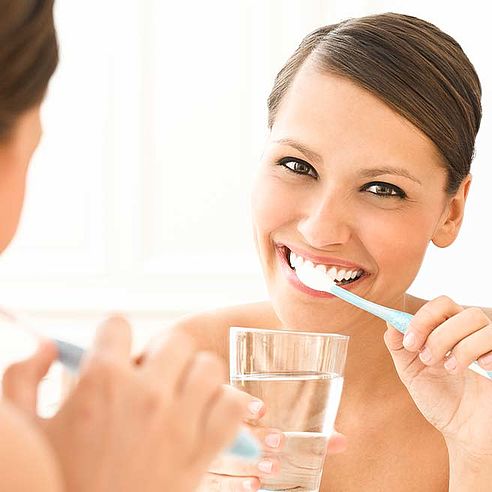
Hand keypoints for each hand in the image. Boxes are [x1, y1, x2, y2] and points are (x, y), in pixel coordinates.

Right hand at [3, 317, 247, 491]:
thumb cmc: (54, 481)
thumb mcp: (23, 431)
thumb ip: (22, 378)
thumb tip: (47, 345)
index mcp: (101, 382)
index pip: (119, 325)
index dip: (113, 336)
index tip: (114, 351)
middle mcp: (145, 394)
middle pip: (175, 341)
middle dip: (162, 353)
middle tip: (151, 375)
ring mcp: (178, 422)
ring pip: (209, 367)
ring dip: (196, 376)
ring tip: (181, 393)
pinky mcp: (202, 451)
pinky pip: (233, 405)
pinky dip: (226, 404)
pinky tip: (207, 413)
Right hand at [198, 397, 346, 490]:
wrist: (227, 442)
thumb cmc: (257, 428)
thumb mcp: (276, 421)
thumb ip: (306, 430)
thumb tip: (340, 441)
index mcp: (225, 399)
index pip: (226, 393)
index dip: (241, 401)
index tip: (263, 409)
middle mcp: (211, 422)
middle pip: (226, 427)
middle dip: (253, 437)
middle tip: (279, 442)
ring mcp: (206, 449)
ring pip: (221, 456)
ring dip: (247, 464)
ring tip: (273, 468)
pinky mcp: (205, 472)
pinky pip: (215, 480)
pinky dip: (234, 484)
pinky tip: (253, 486)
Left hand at [384, 296, 491, 456]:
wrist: (464, 431)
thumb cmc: (439, 399)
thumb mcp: (411, 372)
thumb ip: (399, 347)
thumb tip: (390, 322)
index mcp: (446, 331)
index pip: (440, 305)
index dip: (423, 318)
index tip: (410, 343)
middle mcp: (469, 333)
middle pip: (457, 309)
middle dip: (438, 334)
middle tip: (427, 359)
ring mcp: (488, 344)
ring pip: (477, 320)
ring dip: (458, 345)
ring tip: (449, 369)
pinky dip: (484, 352)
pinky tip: (479, 369)